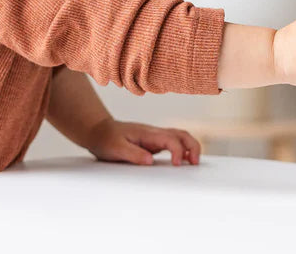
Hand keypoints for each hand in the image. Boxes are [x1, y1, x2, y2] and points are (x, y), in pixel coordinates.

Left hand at [84, 117, 201, 165]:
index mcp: (147, 133)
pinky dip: (183, 149)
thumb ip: (133, 154)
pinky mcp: (153, 142)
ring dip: (190, 147)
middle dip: (192, 146)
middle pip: (181, 134)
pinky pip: (173, 143)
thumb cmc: (106, 139)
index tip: (178, 165)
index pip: (170, 139)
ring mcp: (155, 136)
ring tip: (194, 162)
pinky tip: (183, 160)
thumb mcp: (116, 148)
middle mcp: (154, 132)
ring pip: (179, 137)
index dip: (178, 151)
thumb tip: (150, 161)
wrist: (99, 131)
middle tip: (196, 163)